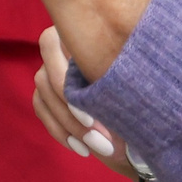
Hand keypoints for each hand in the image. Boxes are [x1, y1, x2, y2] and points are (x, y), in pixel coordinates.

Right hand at [33, 25, 139, 181]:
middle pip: (45, 77)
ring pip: (43, 96)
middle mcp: (59, 46)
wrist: (140, 111)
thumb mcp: (134, 85)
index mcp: (82, 33)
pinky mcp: (45, 92)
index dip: (66, 82)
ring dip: (69, 126)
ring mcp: (49, 69)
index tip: (92, 117)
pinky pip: (42, 110)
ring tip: (99, 147)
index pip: (55, 44)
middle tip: (100, 139)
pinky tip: (82, 148)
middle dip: (71, 113)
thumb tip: (109, 97)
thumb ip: (118, 83)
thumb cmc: (140, 91)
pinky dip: (60, 131)